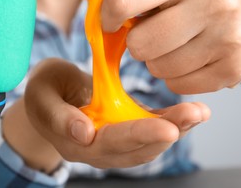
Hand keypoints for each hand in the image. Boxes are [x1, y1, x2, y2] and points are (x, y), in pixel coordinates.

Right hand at [25, 58, 209, 168]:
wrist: (51, 94)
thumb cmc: (45, 90)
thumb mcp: (42, 95)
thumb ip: (58, 116)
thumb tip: (83, 135)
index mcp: (75, 142)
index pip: (109, 144)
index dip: (137, 135)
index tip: (165, 128)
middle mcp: (99, 148)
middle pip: (135, 149)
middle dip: (166, 133)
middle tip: (192, 116)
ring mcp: (114, 141)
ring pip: (148, 144)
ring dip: (176, 129)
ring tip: (199, 112)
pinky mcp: (126, 127)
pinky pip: (150, 129)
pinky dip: (172, 122)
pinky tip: (192, 113)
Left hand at [73, 0, 240, 92]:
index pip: (121, 0)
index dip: (106, 18)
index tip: (110, 23)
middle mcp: (214, 0)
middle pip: (140, 44)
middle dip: (137, 44)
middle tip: (153, 34)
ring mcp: (229, 36)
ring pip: (158, 69)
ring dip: (157, 62)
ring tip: (175, 45)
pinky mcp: (234, 67)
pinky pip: (178, 86)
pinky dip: (175, 78)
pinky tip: (191, 59)